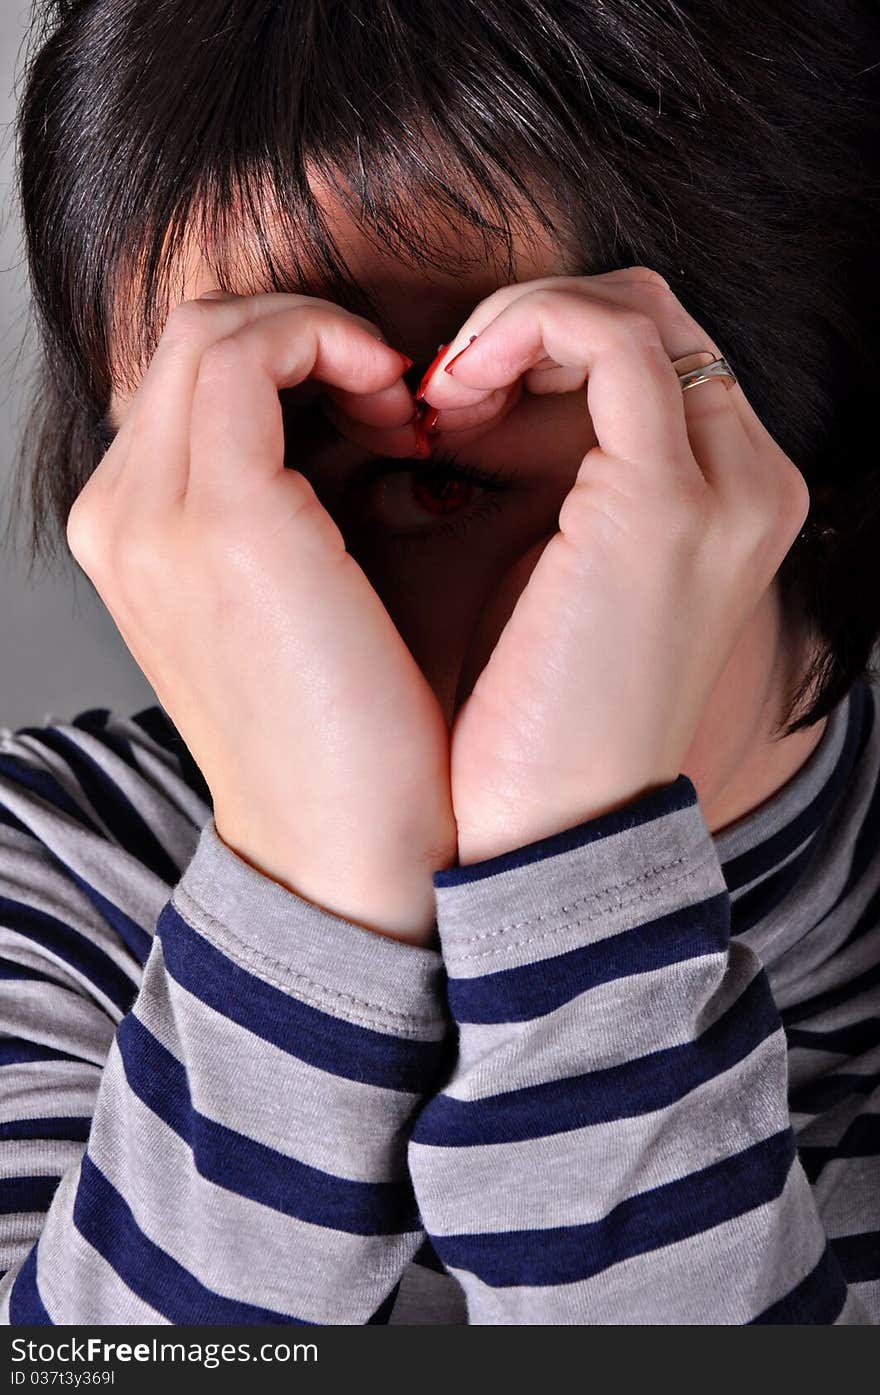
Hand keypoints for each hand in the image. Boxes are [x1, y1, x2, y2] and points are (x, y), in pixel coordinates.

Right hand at [66, 291, 455, 942]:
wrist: (345, 858)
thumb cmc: (346, 740)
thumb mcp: (291, 606)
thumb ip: (286, 511)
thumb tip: (346, 430)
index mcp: (132, 538)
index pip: (190, 382)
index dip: (289, 361)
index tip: (382, 408)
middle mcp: (119, 517)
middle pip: (195, 339)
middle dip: (306, 338)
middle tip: (399, 399)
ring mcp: (154, 516)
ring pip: (218, 330)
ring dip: (323, 339)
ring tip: (404, 410)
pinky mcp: (221, 520)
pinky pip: (256, 352)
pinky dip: (337, 348)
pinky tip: (406, 408)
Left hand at [416, 269, 809, 862]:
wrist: (547, 841)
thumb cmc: (527, 722)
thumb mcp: (551, 576)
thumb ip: (551, 479)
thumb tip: (469, 402)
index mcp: (729, 502)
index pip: (650, 357)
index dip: (541, 347)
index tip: (447, 404)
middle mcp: (751, 483)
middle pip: (647, 316)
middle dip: (526, 326)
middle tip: (435, 395)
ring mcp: (724, 488)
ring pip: (630, 306)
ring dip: (512, 323)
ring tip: (434, 401)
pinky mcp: (666, 504)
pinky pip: (606, 335)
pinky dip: (518, 330)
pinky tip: (446, 397)